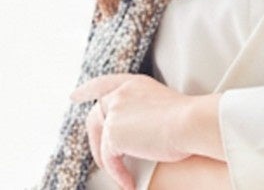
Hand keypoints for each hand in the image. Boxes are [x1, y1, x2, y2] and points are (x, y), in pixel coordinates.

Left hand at [71, 74, 223, 189]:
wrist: (189, 122)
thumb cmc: (186, 118)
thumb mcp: (160, 105)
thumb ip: (142, 110)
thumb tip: (132, 131)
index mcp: (134, 83)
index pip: (104, 83)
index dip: (87, 89)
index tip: (74, 96)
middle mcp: (121, 93)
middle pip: (96, 115)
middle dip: (94, 139)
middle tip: (100, 159)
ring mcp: (115, 111)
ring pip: (102, 141)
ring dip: (109, 161)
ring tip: (121, 175)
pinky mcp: (113, 132)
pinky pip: (110, 159)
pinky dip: (118, 173)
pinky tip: (129, 182)